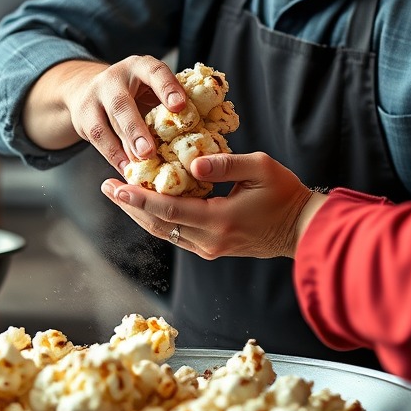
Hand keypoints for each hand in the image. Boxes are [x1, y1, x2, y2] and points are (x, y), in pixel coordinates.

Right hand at [24, 55, 187, 174]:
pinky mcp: (83, 117)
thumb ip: (175, 102)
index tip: (180, 106)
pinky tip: (126, 170)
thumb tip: (211, 129)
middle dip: (136, 129)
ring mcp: (95, 97)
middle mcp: (115, 78)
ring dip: (122, 148)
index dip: (167, 87)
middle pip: (121, 104)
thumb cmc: (138, 93)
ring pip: (105, 125)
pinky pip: (98, 140)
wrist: (90, 88)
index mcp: (141, 67)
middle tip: (150, 151)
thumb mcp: (153, 88)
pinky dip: (112, 156)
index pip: (155, 71)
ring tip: (138, 165)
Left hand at [100, 151, 327, 259]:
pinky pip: (177, 234)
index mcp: (220, 220)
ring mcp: (210, 248)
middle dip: (130, 205)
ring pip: (165, 232)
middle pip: (158, 225)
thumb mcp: (261, 168)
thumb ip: (226, 164)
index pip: (168, 210)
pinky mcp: (213, 248)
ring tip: (120, 193)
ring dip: (141, 213)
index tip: (116, 183)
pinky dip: (159, 218)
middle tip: (107, 185)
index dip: (139, 197)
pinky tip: (149, 203)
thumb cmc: (285, 194)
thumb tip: (192, 163)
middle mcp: (210, 240)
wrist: (302, 229)